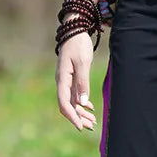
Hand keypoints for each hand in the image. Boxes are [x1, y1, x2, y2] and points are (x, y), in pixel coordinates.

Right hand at [55, 16, 97, 131]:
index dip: (72, 116)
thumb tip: (82, 103)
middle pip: (68, 105)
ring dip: (82, 111)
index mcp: (62, 79)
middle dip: (79, 117)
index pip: (64, 103)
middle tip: (91, 126)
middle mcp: (62, 82)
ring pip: (72, 100)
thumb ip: (82, 82)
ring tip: (93, 121)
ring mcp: (66, 80)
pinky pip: (75, 93)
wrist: (75, 29)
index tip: (81, 127)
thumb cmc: (78, 44)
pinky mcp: (71, 76)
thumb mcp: (82, 62)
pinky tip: (90, 107)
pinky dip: (82, 102)